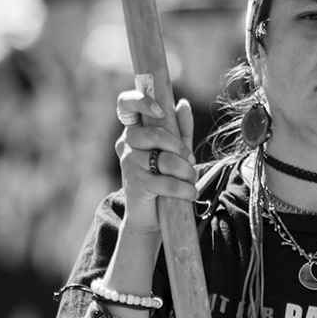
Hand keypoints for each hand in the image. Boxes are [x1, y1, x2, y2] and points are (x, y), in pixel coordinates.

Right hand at [115, 90, 195, 233]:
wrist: (149, 216)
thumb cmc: (163, 178)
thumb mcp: (175, 151)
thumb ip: (180, 128)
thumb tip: (182, 104)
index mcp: (134, 131)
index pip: (125, 104)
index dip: (141, 101)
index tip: (161, 111)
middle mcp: (126, 145)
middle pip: (156, 134)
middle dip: (180, 149)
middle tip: (191, 161)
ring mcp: (129, 165)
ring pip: (166, 160)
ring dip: (187, 172)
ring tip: (191, 181)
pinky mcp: (136, 185)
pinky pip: (168, 182)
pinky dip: (185, 189)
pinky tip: (189, 194)